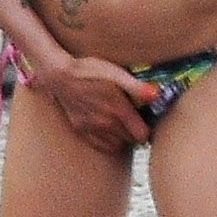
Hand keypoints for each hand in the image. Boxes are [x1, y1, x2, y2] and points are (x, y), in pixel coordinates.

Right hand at [30, 55, 152, 153]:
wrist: (61, 75)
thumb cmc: (90, 71)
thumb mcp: (116, 73)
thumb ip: (137, 87)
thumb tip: (156, 95)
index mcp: (118, 110)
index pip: (142, 135)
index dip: (148, 128)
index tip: (147, 119)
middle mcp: (106, 124)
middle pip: (131, 140)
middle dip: (136, 131)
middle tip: (136, 118)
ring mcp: (93, 129)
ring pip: (118, 144)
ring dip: (123, 137)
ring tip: (123, 122)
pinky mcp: (81, 130)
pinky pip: (101, 145)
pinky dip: (109, 141)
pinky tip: (109, 129)